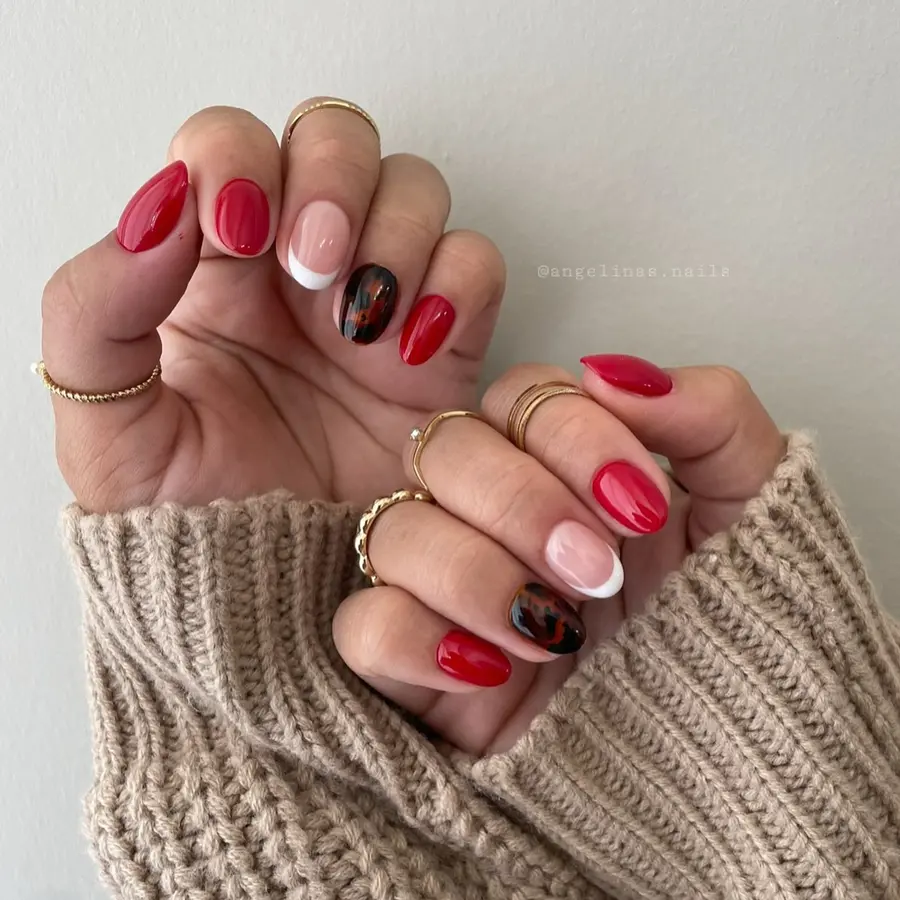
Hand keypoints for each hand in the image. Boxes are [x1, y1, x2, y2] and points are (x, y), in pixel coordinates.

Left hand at [41, 99, 504, 511]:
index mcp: (207, 268)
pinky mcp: (441, 346)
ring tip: (361, 324)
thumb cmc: (191, 519)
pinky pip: (475, 265)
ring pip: (413, 187)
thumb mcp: (104, 426)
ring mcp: (375, 300)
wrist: (279, 597)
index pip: (229, 145)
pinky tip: (414, 349)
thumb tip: (159, 209)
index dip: (241, 161)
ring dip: (395, 234)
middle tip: (315, 266)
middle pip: (333, 138)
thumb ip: (96, 307)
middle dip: (332, 182)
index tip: (241, 232)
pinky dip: (457, 287)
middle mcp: (296, 270)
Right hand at [333, 360, 785, 754]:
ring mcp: (447, 586)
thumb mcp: (750, 512)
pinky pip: (361, 627)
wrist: (716, 758)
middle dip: (522, 502)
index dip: (570, 433)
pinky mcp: (416, 667)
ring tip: (555, 631)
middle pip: (444, 446)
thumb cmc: (731, 630)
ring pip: (395, 529)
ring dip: (476, 572)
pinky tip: (489, 667)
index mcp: (561, 468)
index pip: (521, 397)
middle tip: (597, 568)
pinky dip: (414, 637)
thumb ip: (711, 417)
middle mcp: (493, 514)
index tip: (639, 503)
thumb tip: (612, 374)